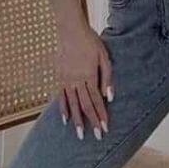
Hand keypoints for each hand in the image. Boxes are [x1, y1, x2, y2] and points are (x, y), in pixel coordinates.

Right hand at [56, 24, 112, 140]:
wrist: (70, 30)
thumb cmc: (90, 42)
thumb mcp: (104, 56)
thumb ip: (107, 77)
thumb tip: (109, 96)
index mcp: (89, 75)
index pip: (96, 100)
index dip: (101, 114)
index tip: (105, 127)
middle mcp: (76, 80)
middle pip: (85, 105)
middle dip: (91, 121)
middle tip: (96, 136)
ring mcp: (66, 79)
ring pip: (72, 104)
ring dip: (77, 120)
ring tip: (80, 135)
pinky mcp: (59, 77)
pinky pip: (60, 96)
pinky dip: (63, 109)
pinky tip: (66, 120)